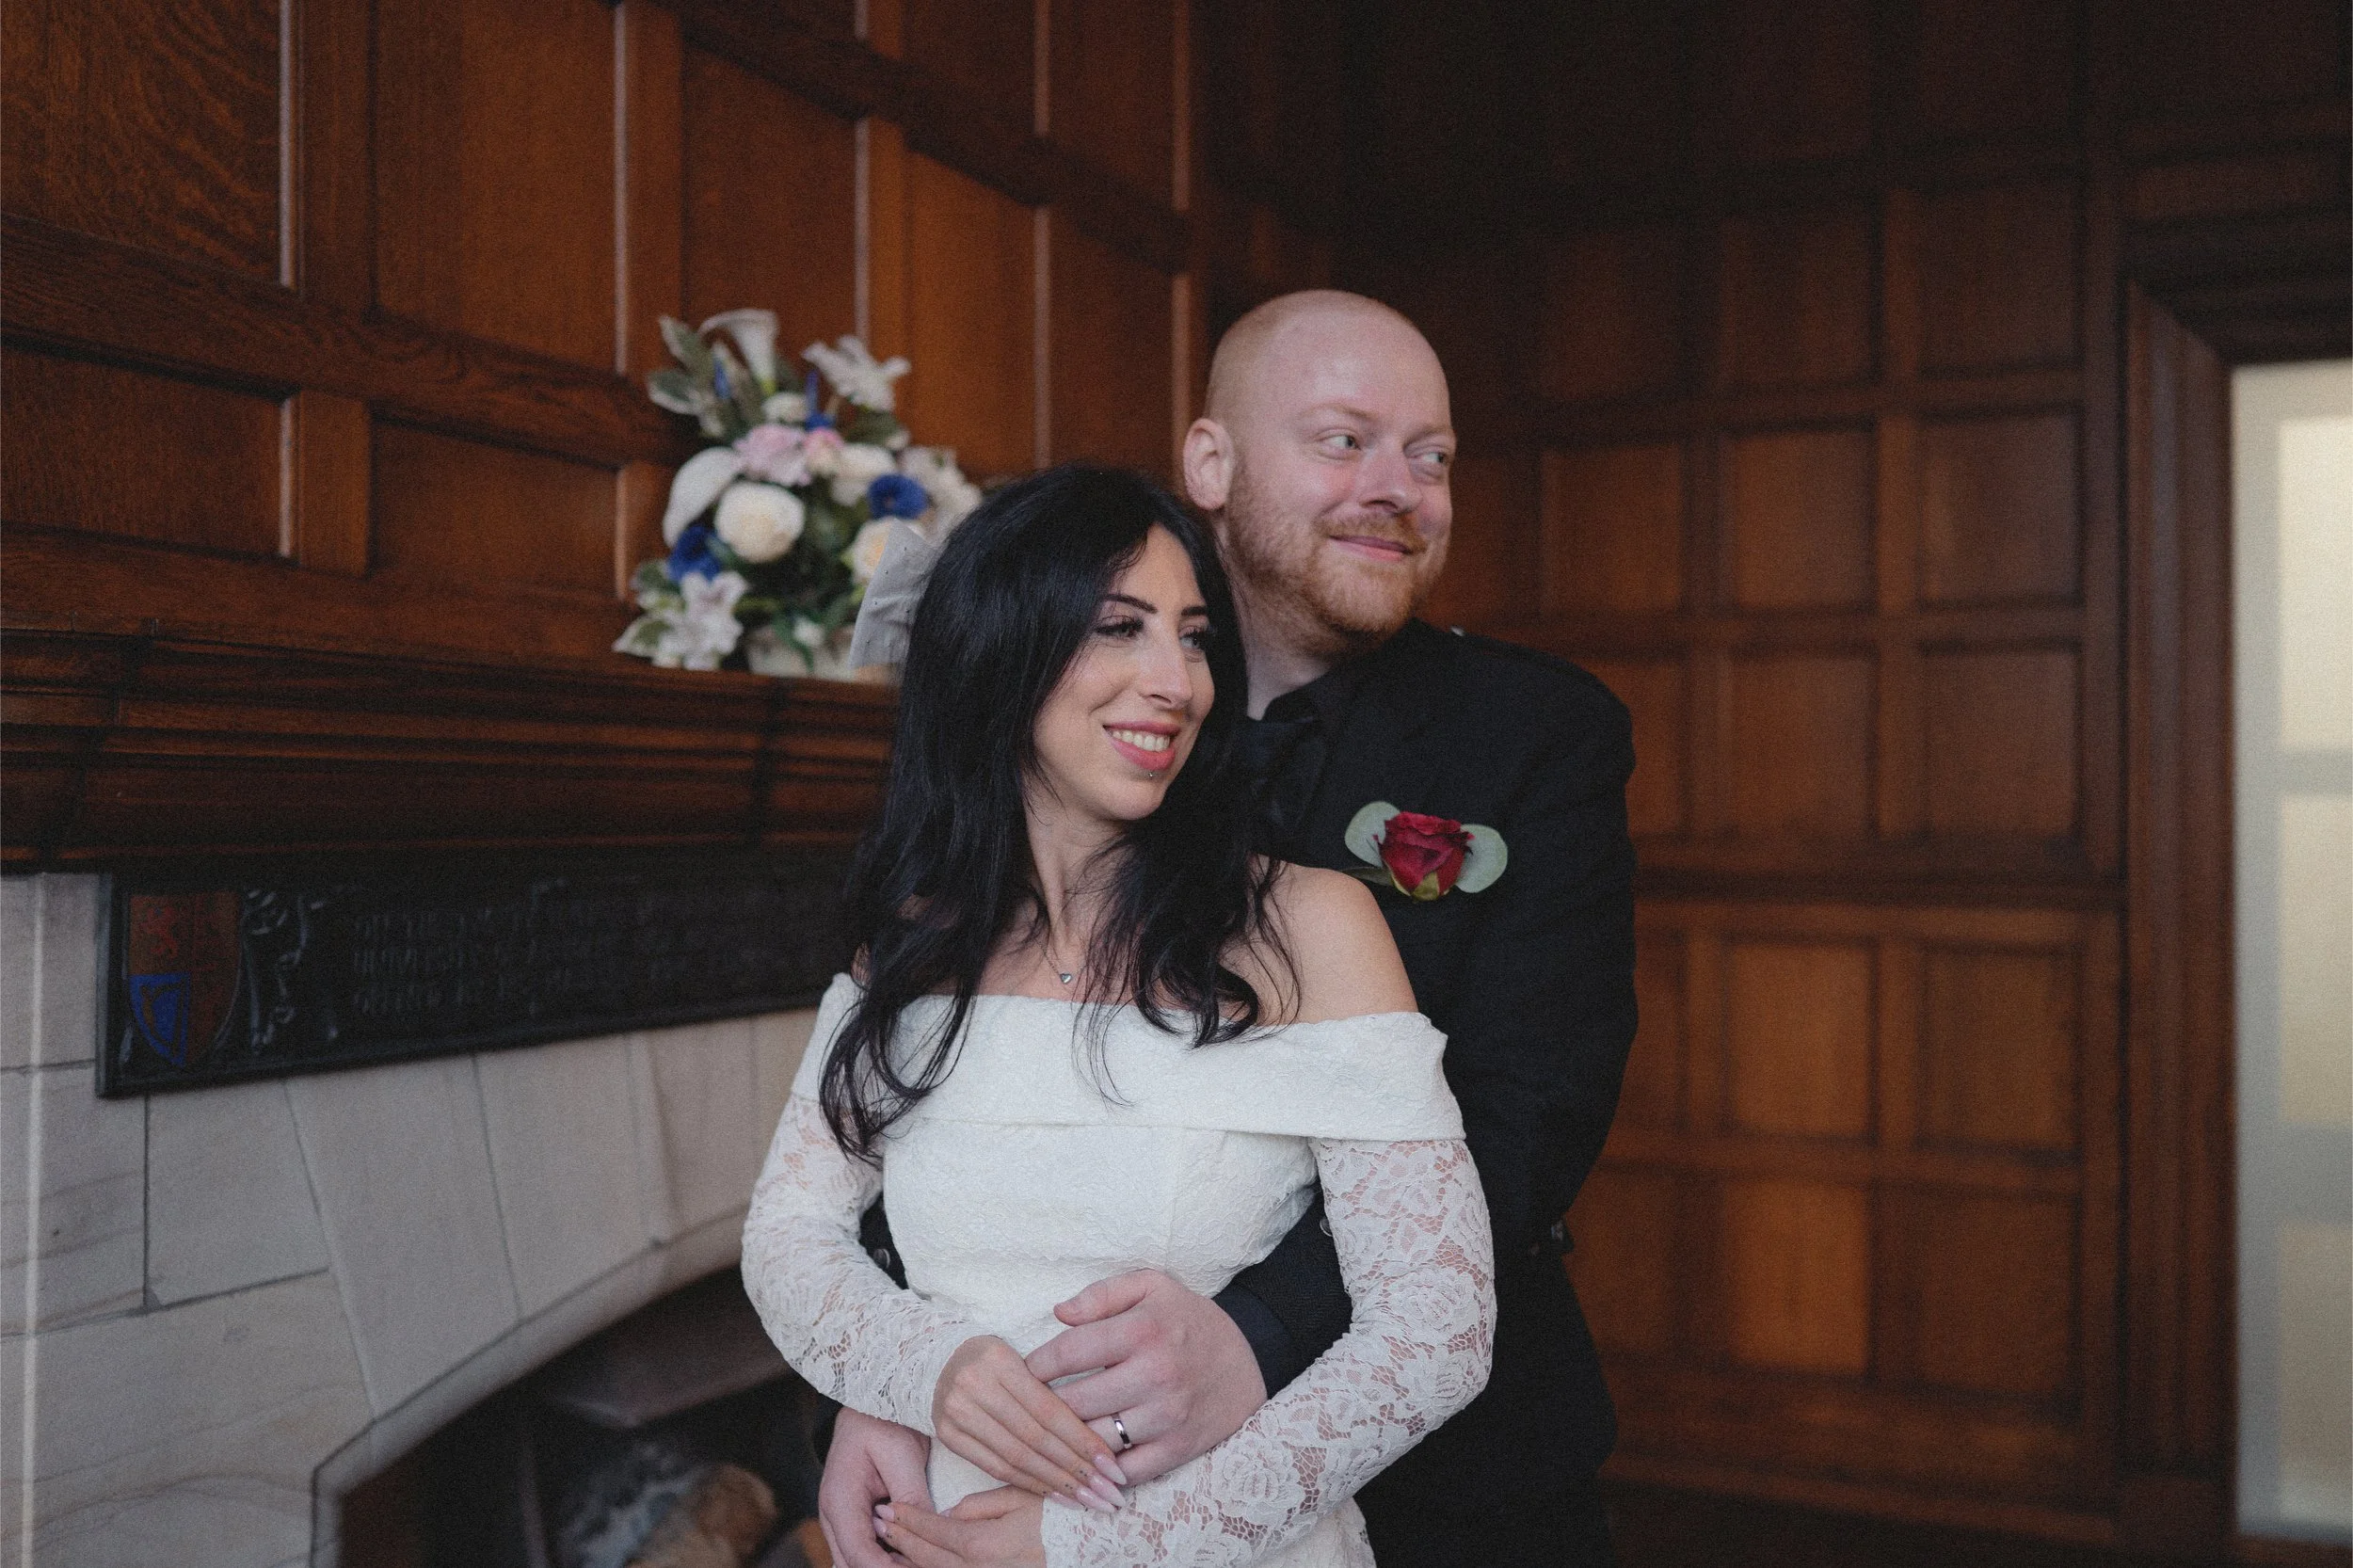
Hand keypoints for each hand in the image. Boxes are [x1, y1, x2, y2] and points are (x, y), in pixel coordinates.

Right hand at [818, 1408, 932, 1567]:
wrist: (869, 1402)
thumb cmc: (883, 1421)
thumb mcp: (901, 1452)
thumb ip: (911, 1495)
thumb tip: (926, 1531)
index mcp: (840, 1499)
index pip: (858, 1553)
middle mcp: (834, 1515)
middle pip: (852, 1564)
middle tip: (925, 1565)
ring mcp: (841, 1518)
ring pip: (856, 1561)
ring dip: (887, 1564)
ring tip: (922, 1559)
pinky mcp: (853, 1518)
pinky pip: (865, 1548)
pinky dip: (886, 1556)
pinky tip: (912, 1553)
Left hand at [876, 1487, 1044, 1567]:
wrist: (1090, 1545)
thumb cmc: (1058, 1518)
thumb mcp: (1018, 1498)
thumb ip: (977, 1506)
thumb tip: (948, 1515)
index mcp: (980, 1544)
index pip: (933, 1531)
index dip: (908, 1519)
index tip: (890, 1508)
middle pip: (927, 1557)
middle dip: (901, 1539)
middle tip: (881, 1523)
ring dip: (910, 1562)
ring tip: (891, 1547)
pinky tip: (921, 1563)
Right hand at [932, 1335, 1126, 1509]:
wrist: (941, 1360)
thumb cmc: (998, 1361)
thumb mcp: (1024, 1360)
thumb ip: (1053, 1391)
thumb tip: (1098, 1438)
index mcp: (1000, 1360)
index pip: (1049, 1410)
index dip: (1083, 1440)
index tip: (1112, 1465)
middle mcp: (975, 1385)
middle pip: (1035, 1437)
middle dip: (1076, 1469)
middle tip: (1108, 1492)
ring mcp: (957, 1412)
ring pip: (1016, 1457)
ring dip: (1056, 1483)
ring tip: (1087, 1500)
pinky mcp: (947, 1435)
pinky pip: (994, 1467)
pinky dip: (1028, 1484)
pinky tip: (1055, 1495)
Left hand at [1024, 1269, 1267, 1483]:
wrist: (1251, 1360)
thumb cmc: (1189, 1321)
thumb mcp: (1152, 1287)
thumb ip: (1102, 1295)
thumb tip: (1059, 1314)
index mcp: (1144, 1330)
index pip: (1070, 1352)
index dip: (1037, 1364)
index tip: (1024, 1371)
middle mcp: (1156, 1375)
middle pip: (1076, 1402)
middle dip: (1043, 1406)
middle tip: (1026, 1407)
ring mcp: (1167, 1417)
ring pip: (1095, 1441)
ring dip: (1068, 1439)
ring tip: (1050, 1433)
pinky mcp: (1179, 1449)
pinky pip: (1126, 1471)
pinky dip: (1100, 1470)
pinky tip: (1084, 1459)